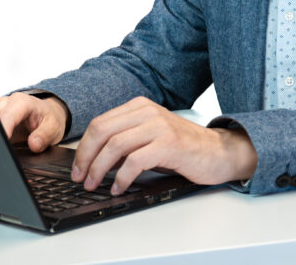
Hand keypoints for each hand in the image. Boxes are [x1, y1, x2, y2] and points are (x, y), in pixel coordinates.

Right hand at [0, 92, 68, 152]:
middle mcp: (6, 103)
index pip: (6, 116)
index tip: (2, 145)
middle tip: (2, 150)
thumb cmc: (48, 117)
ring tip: (4, 148)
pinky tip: (0, 146)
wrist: (46, 113)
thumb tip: (34, 144)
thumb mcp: (54, 126)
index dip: (3, 130)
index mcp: (21, 102)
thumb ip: (45, 135)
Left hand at [71, 97, 257, 194]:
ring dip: (99, 169)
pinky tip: (118, 188)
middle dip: (86, 157)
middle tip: (80, 178)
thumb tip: (93, 159)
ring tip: (95, 185)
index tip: (78, 167)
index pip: (100, 123)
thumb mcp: (150, 137)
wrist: (217, 152)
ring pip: (115, 145)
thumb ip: (125, 140)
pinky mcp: (169, 144)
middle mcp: (147, 111)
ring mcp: (158, 126)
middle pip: (102, 131)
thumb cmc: (182, 148)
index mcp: (139, 106)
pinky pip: (135, 161)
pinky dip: (121, 178)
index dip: (83, 147)